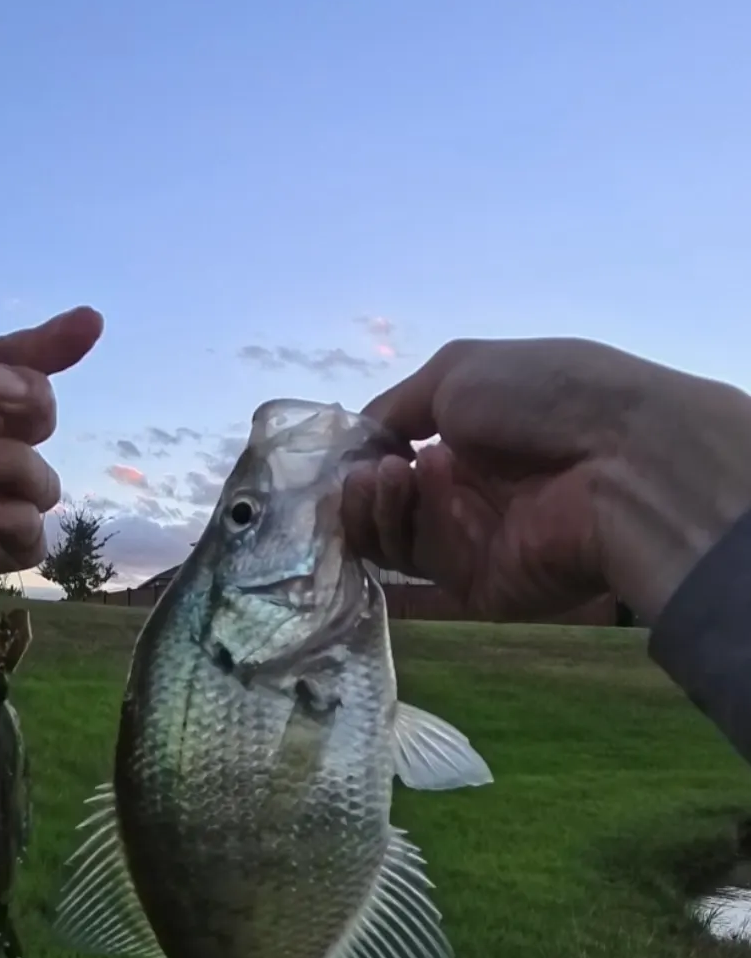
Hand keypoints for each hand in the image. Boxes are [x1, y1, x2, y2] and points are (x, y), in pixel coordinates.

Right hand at [344, 337, 750, 622]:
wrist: (616, 455)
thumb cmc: (539, 396)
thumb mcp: (456, 371)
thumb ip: (395, 407)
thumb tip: (361, 442)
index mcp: (465, 442)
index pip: (392, 462)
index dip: (360, 461)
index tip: (341, 456)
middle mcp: (466, 493)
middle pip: (384, 511)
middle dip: (362, 490)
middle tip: (366, 474)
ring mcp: (473, 542)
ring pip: (395, 543)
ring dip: (379, 506)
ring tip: (390, 475)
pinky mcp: (480, 586)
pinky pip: (426, 566)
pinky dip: (415, 523)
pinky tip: (424, 482)